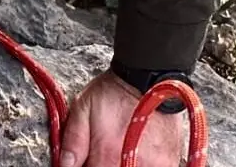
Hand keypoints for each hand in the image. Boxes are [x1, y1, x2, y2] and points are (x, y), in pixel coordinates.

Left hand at [61, 71, 182, 166]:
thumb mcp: (82, 109)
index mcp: (107, 157)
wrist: (147, 78)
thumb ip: (73, 141)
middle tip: (103, 151)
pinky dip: (140, 163)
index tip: (87, 159)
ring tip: (119, 148)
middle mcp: (132, 165)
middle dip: (104, 165)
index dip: (86, 166)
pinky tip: (136, 151)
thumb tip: (66, 164)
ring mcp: (155, 166)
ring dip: (122, 164)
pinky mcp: (170, 162)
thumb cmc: (113, 92)